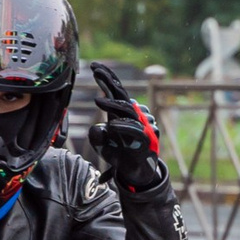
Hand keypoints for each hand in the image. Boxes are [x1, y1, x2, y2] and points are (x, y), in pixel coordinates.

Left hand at [86, 61, 169, 196]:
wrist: (135, 173)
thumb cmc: (119, 154)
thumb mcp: (102, 145)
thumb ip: (97, 135)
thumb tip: (99, 127)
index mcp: (120, 113)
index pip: (114, 90)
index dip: (106, 77)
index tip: (94, 65)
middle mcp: (131, 116)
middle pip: (121, 94)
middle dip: (108, 80)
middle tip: (95, 71)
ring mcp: (140, 126)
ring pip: (127, 110)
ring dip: (112, 104)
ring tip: (97, 100)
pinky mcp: (145, 140)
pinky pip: (135, 130)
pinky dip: (123, 127)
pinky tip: (112, 125)